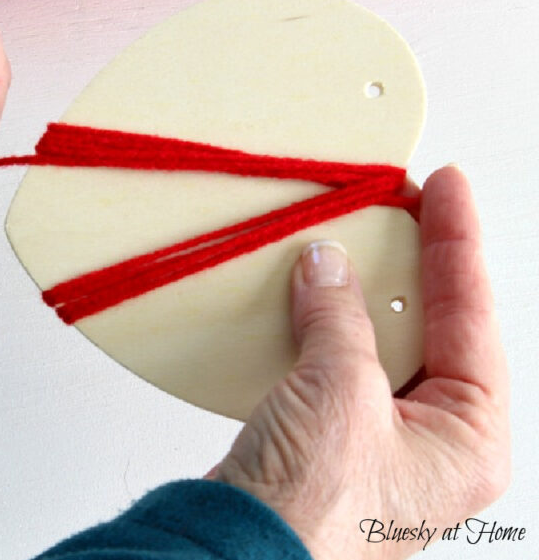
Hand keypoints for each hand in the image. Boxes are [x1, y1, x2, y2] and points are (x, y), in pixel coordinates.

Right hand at [209, 165, 509, 558]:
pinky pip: (336, 359)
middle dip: (414, 264)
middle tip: (402, 202)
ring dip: (360, 291)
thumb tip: (327, 265)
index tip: (447, 187)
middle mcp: (432, 438)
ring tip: (356, 236)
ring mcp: (379, 435)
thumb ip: (341, 320)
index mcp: (469, 437)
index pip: (474, 317)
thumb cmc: (313, 509)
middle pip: (434, 324)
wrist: (236, 554)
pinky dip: (322, 322)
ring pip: (380, 339)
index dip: (458, 243)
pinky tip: (309, 291)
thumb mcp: (342, 393)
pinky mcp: (329, 433)